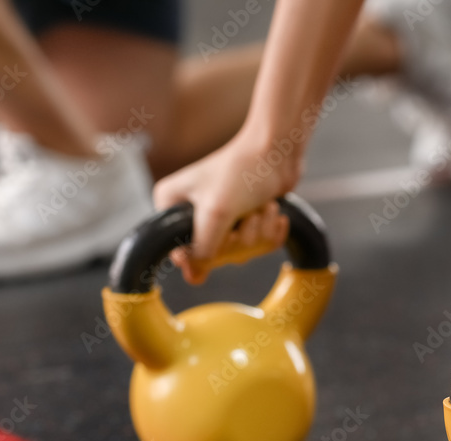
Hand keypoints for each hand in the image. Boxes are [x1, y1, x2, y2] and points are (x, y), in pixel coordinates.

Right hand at [152, 131, 297, 283]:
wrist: (279, 151)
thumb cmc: (242, 172)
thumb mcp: (216, 213)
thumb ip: (202, 251)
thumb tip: (193, 279)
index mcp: (171, 205)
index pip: (181, 252)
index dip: (205, 253)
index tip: (223, 234)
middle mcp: (192, 213)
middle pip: (215, 255)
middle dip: (240, 238)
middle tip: (247, 215)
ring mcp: (221, 218)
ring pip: (240, 251)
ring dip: (259, 231)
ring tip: (263, 207)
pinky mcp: (246, 221)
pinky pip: (258, 245)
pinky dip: (271, 231)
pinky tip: (273, 211)